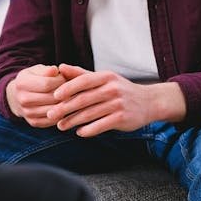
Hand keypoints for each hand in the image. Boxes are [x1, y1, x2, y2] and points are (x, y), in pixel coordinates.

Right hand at [6, 64, 66, 127]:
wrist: (18, 96)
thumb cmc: (32, 79)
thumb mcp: (36, 70)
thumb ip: (46, 70)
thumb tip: (55, 70)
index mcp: (22, 83)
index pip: (47, 84)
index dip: (61, 80)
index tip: (65, 78)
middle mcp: (23, 99)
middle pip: (51, 98)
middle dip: (65, 92)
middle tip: (71, 88)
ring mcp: (27, 113)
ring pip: (53, 110)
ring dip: (64, 104)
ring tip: (69, 97)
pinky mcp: (34, 122)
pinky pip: (52, 120)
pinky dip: (60, 114)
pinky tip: (63, 107)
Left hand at [46, 64, 185, 136]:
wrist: (149, 102)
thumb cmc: (120, 89)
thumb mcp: (103, 78)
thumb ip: (81, 74)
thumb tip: (60, 67)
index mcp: (106, 77)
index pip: (83, 81)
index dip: (68, 88)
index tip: (54, 96)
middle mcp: (112, 89)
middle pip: (84, 99)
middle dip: (65, 108)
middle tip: (51, 114)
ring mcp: (118, 104)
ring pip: (90, 114)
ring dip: (73, 121)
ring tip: (61, 126)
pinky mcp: (122, 118)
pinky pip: (101, 125)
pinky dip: (89, 130)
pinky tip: (79, 133)